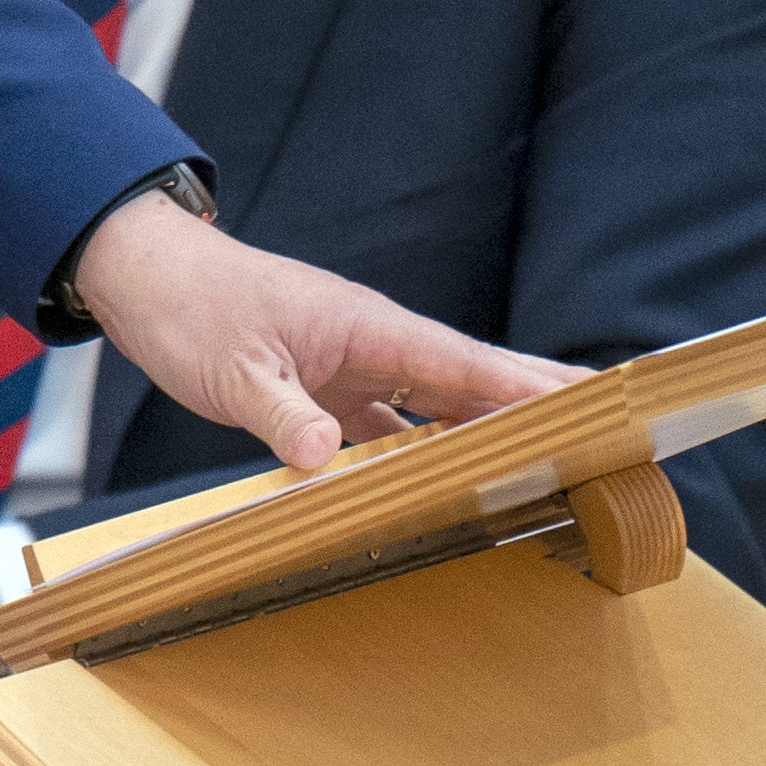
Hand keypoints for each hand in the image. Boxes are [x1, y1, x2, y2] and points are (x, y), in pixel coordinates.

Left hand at [72, 188, 576, 468]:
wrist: (146, 277)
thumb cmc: (190, 309)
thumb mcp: (228, 370)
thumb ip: (281, 413)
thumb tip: (327, 457)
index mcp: (371, 328)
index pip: (473, 364)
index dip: (538, 390)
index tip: (604, 406)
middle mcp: (378, 343)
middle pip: (477, 382)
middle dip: (544, 409)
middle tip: (619, 441)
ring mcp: (358, 365)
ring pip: (443, 405)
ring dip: (494, 435)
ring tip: (560, 471)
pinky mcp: (331, 387)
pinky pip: (397, 426)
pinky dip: (430, 454)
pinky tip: (454, 487)